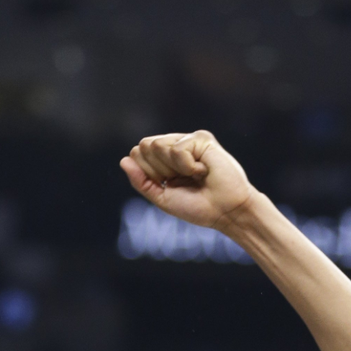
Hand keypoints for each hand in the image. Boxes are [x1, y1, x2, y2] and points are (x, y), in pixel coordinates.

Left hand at [120, 130, 254, 231]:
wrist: (226, 212)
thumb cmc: (199, 208)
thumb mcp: (163, 198)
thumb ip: (142, 181)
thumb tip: (124, 160)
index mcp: (165, 161)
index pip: (138, 154)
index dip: (148, 174)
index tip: (170, 186)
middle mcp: (175, 147)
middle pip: (145, 146)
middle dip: (159, 169)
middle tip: (183, 181)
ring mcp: (188, 141)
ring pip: (158, 145)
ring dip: (174, 168)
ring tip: (195, 176)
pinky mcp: (201, 138)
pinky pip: (177, 149)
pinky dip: (188, 166)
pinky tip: (204, 171)